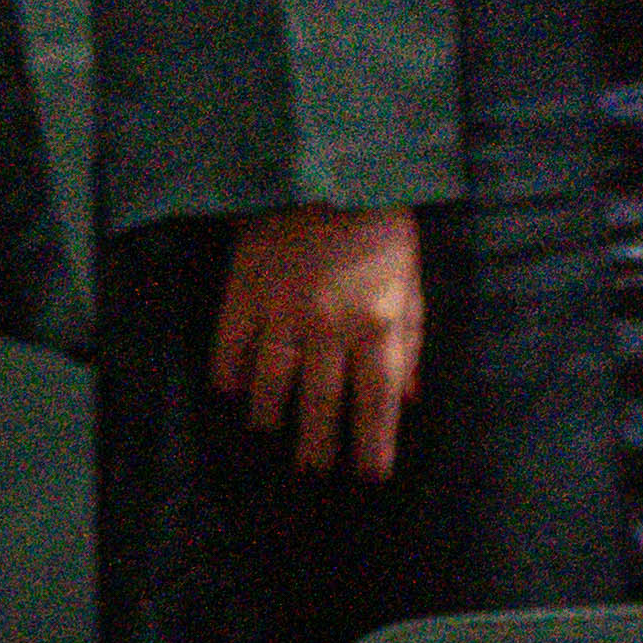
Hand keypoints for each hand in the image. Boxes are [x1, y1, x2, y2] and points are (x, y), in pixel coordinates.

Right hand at [215, 206, 425, 479]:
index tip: (370, 476)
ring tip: (273, 434)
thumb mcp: (412, 279)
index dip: (374, 445)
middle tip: (314, 471)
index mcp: (380, 321)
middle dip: (320, 447)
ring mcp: (283, 311)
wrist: (327, 166)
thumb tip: (409, 397)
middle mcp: (331, 325)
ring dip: (272, 419)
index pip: (377, 401)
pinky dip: (230, 377)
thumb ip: (411, 341)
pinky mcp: (244, 293)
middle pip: (323, 405)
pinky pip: (230, 350)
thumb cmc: (379, 226)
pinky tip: (234, 392)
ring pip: (272, 386)